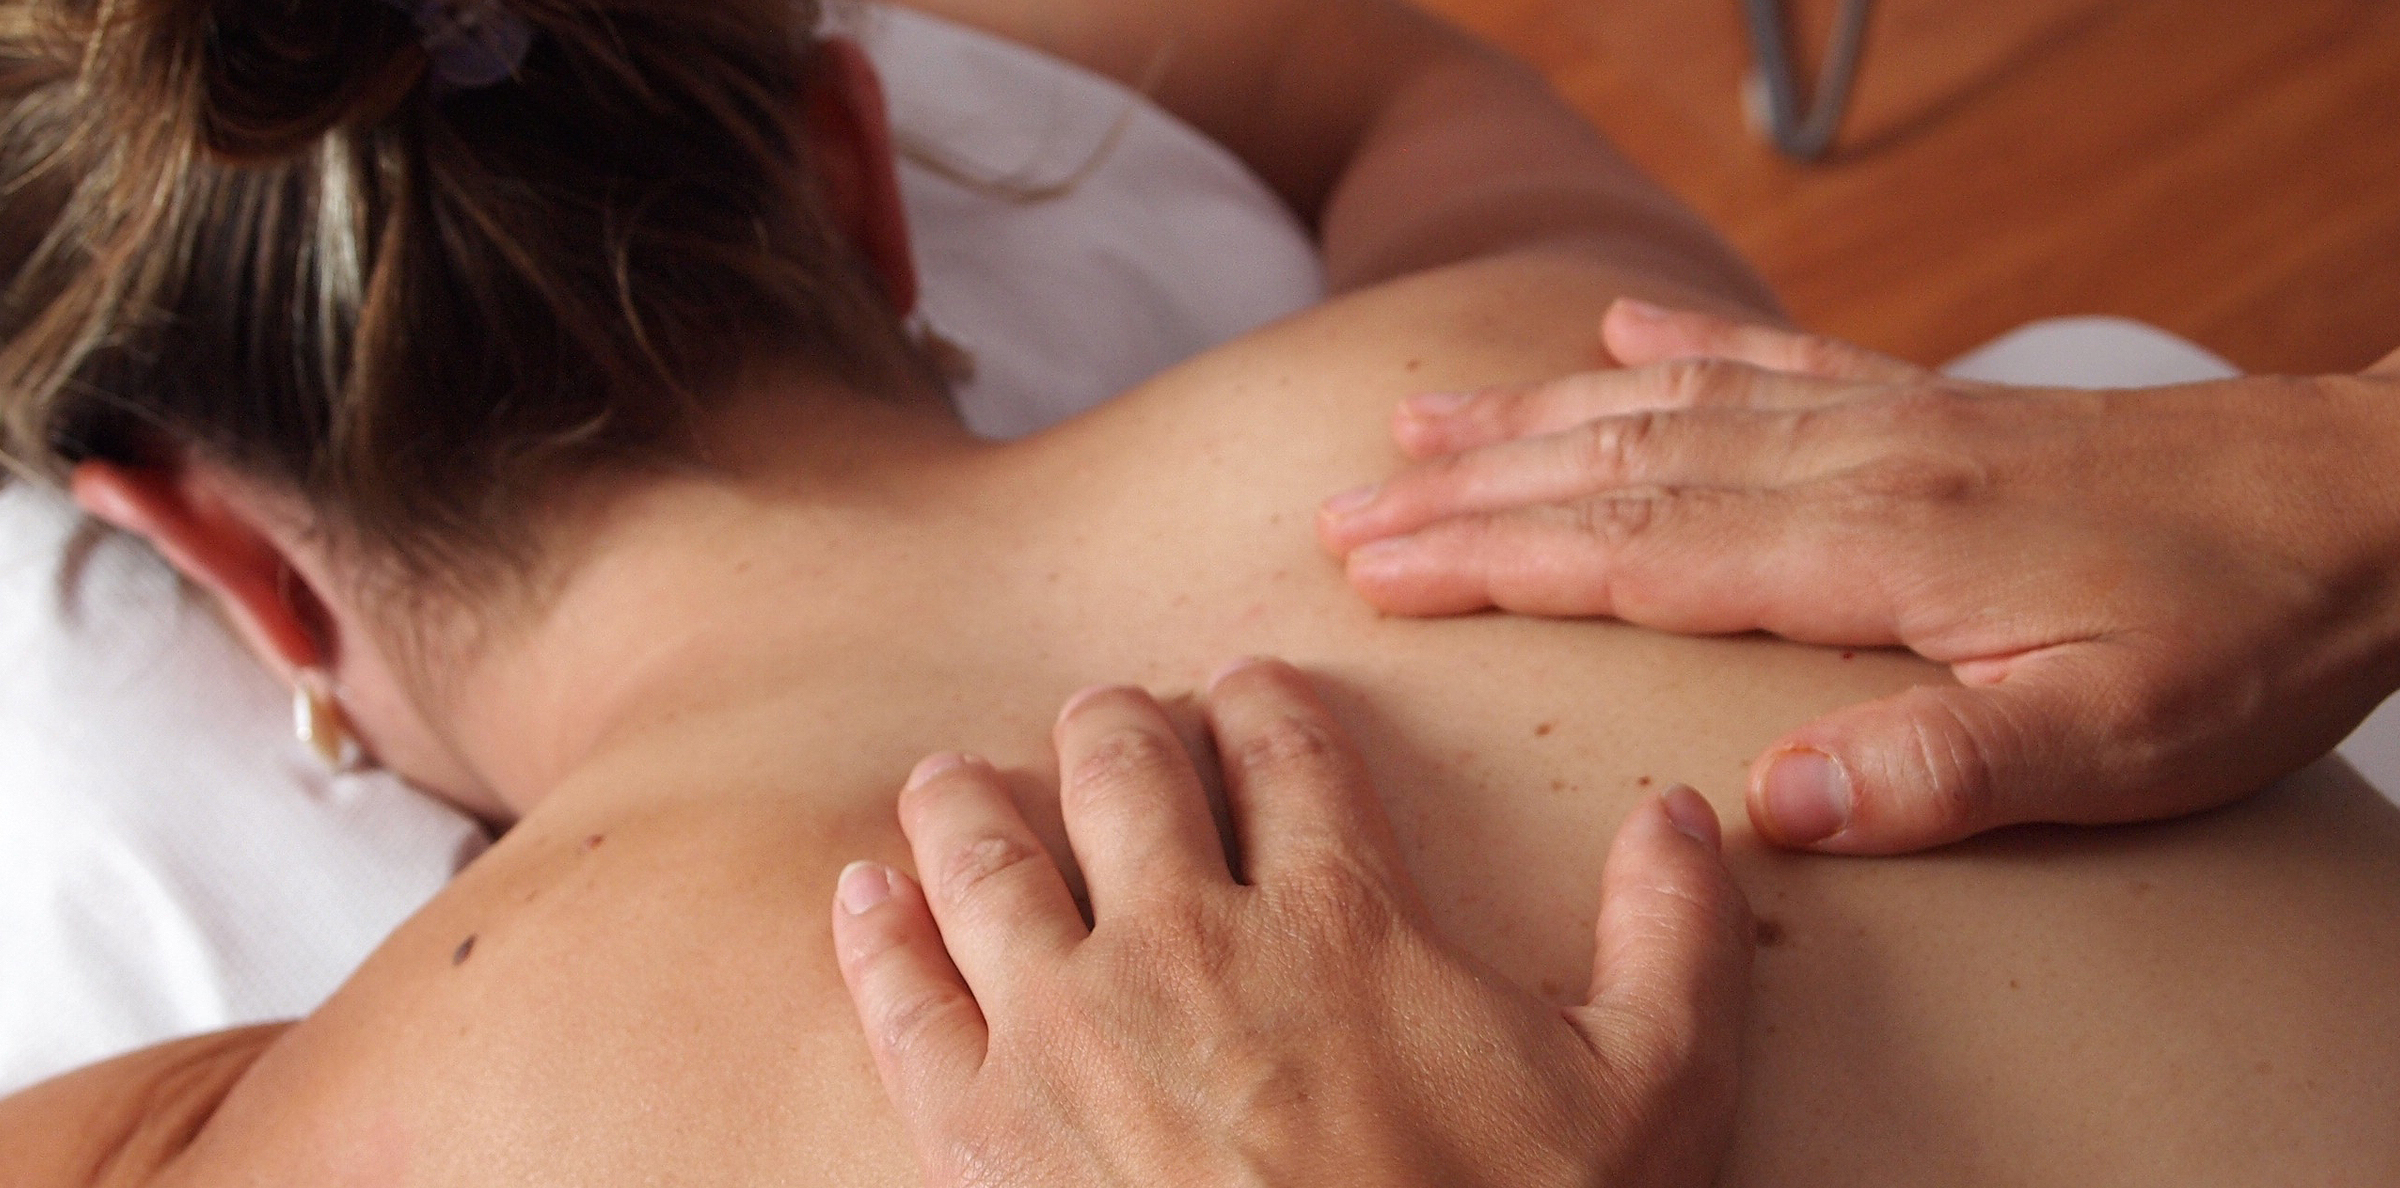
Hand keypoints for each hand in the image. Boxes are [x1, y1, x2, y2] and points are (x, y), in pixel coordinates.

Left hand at [831, 658, 1753, 1187]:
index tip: (1250, 693)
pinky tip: (867, 891)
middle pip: (1119, 766)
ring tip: (964, 778)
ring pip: (988, 850)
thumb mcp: (1650, 1101)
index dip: (1264, 700)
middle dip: (1119, 727)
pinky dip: (878, 931)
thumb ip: (1674, 942)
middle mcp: (1185, 942)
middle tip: (1114, 728)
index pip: (1283, 746)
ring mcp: (1067, 1033)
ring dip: (976, 796)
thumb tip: (1685, 813)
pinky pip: (900, 999)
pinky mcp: (981, 1135)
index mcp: (1337, 916)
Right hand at [1319, 300, 2399, 853]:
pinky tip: (1614, 333)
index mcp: (1879, 546)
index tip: (1376, 565)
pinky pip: (1773, 359)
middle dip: (1469, 488)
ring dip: (1533, 417)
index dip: (1493, 557)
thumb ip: (1944, 764)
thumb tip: (1765, 801)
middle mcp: (1857, 463)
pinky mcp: (1931, 407)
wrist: (2379, 499)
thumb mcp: (2124, 736)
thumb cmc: (2254, 629)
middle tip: (1346, 506)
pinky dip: (1677, 347)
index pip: (1639, 551)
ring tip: (1420, 419)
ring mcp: (1889, 420)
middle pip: (1619, 468)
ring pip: (1669, 408)